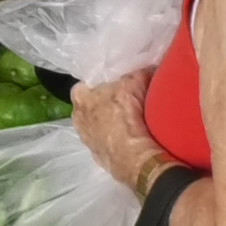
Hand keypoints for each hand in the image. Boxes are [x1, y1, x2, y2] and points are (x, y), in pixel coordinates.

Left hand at [72, 70, 166, 187]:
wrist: (132, 155)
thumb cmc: (127, 115)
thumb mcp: (134, 84)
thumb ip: (137, 74)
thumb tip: (148, 69)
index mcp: (80, 99)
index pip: (83, 86)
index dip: (98, 85)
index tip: (112, 86)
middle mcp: (77, 119)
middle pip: (89, 107)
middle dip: (101, 104)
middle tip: (121, 102)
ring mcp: (86, 140)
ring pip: (95, 126)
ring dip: (108, 123)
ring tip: (127, 122)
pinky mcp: (97, 156)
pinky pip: (104, 142)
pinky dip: (113, 139)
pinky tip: (128, 138)